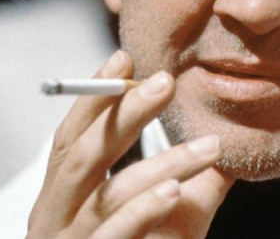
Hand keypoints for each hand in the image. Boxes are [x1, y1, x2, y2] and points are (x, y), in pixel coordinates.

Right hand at [27, 50, 234, 237]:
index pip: (72, 137)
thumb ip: (192, 181)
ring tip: (207, 146)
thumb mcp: (171, 220)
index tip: (123, 58)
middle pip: (81, 155)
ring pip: (105, 194)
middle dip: (121, 113)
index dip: (94, 97)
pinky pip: (111, 236)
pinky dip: (142, 209)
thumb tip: (225, 139)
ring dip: (160, 164)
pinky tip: (174, 191)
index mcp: (64, 198)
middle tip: (166, 82)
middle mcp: (54, 218)